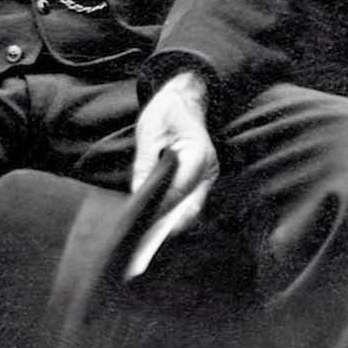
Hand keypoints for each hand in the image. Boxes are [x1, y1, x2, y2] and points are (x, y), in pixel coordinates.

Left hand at [125, 70, 218, 279]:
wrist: (185, 97)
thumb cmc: (166, 110)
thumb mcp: (149, 130)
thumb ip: (145, 163)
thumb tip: (138, 194)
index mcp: (198, 152)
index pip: (180, 189)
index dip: (163, 211)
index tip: (146, 230)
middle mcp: (209, 168)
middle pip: (191, 208)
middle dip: (169, 230)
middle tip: (144, 250)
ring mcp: (208, 176)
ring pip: (192, 210)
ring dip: (171, 228)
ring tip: (145, 247)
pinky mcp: (202, 180)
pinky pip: (189, 204)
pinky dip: (174, 217)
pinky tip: (154, 230)